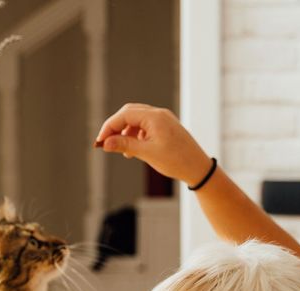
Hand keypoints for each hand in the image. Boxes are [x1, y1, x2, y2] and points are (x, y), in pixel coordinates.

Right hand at [94, 103, 213, 185]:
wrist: (199, 168)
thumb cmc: (176, 161)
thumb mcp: (147, 153)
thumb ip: (125, 145)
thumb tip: (105, 143)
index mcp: (155, 117)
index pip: (124, 115)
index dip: (109, 127)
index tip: (100, 141)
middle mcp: (159, 114)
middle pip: (129, 113)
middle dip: (116, 127)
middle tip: (106, 142)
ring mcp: (164, 119)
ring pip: (137, 119)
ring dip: (126, 132)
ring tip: (123, 151)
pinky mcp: (167, 127)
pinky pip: (146, 126)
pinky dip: (136, 135)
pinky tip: (134, 149)